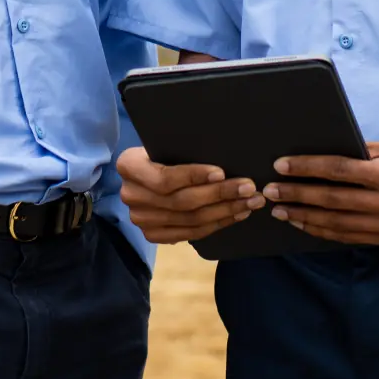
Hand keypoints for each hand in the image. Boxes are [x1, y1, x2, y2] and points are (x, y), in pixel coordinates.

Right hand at [114, 145, 263, 243]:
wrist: (141, 174)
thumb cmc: (158, 152)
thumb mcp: (162, 144)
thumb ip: (182, 150)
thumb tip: (222, 154)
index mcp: (129, 166)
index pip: (164, 178)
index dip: (194, 176)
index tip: (221, 173)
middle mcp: (131, 196)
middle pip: (182, 202)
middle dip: (220, 195)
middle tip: (248, 188)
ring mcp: (141, 219)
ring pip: (190, 220)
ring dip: (225, 211)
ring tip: (250, 202)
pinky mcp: (153, 235)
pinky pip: (191, 233)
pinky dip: (217, 224)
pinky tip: (235, 215)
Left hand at [262, 140, 378, 245]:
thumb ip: (357, 154)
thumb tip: (316, 156)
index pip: (338, 171)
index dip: (306, 169)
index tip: (280, 166)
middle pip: (333, 201)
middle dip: (297, 196)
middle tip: (269, 192)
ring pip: (340, 224)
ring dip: (306, 218)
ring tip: (281, 210)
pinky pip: (353, 238)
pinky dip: (326, 232)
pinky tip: (307, 224)